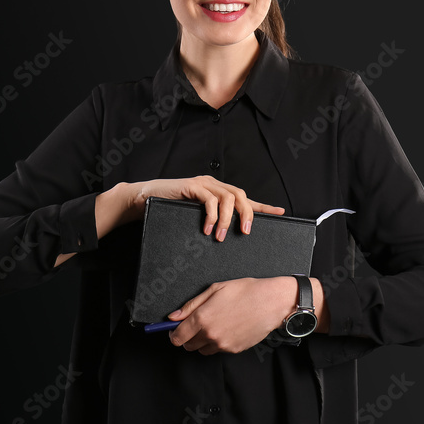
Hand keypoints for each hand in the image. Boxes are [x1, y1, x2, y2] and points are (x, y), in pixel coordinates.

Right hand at [125, 175, 284, 239]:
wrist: (143, 200)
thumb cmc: (168, 211)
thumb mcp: (195, 219)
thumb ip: (210, 223)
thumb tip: (226, 239)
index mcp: (218, 193)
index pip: (246, 199)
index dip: (263, 206)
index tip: (280, 213)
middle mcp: (214, 185)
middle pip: (241, 196)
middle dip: (247, 214)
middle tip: (245, 232)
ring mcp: (203, 184)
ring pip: (228, 197)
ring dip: (227, 219)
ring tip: (220, 236)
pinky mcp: (192, 186)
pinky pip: (209, 199)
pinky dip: (211, 215)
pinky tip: (208, 228)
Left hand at [167, 276, 296, 354]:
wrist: (271, 302)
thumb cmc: (245, 291)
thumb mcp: (215, 290)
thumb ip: (191, 305)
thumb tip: (173, 317)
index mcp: (202, 318)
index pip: (177, 337)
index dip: (173, 333)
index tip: (175, 329)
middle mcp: (210, 334)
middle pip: (188, 346)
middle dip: (188, 336)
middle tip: (197, 324)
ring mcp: (223, 344)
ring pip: (203, 349)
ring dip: (203, 341)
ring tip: (215, 324)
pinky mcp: (234, 350)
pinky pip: (218, 350)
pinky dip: (218, 342)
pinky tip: (227, 328)